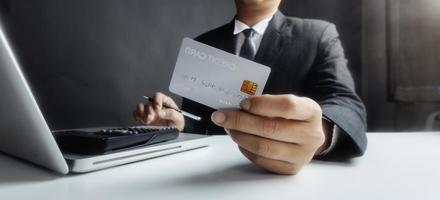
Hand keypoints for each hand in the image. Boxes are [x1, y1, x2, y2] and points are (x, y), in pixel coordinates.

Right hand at [134, 92, 184, 130]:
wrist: (176, 131)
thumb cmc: (178, 123)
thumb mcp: (178, 118)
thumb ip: (171, 113)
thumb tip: (160, 112)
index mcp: (165, 102)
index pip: (158, 96)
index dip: (156, 101)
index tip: (157, 109)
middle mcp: (156, 105)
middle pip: (148, 103)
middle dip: (149, 111)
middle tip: (151, 117)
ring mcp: (150, 111)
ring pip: (140, 106)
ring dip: (141, 113)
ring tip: (147, 120)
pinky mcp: (145, 118)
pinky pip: (136, 114)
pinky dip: (137, 117)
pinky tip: (143, 121)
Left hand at [211, 94, 330, 174]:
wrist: (310, 136)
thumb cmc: (294, 117)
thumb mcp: (288, 103)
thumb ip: (268, 103)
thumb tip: (238, 107)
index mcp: (311, 112)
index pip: (287, 106)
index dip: (261, 104)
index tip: (243, 103)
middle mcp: (311, 135)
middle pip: (270, 128)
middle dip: (240, 121)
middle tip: (222, 116)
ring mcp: (302, 155)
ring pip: (264, 147)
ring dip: (240, 136)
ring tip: (229, 128)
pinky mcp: (290, 168)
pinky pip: (262, 161)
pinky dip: (246, 149)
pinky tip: (240, 140)